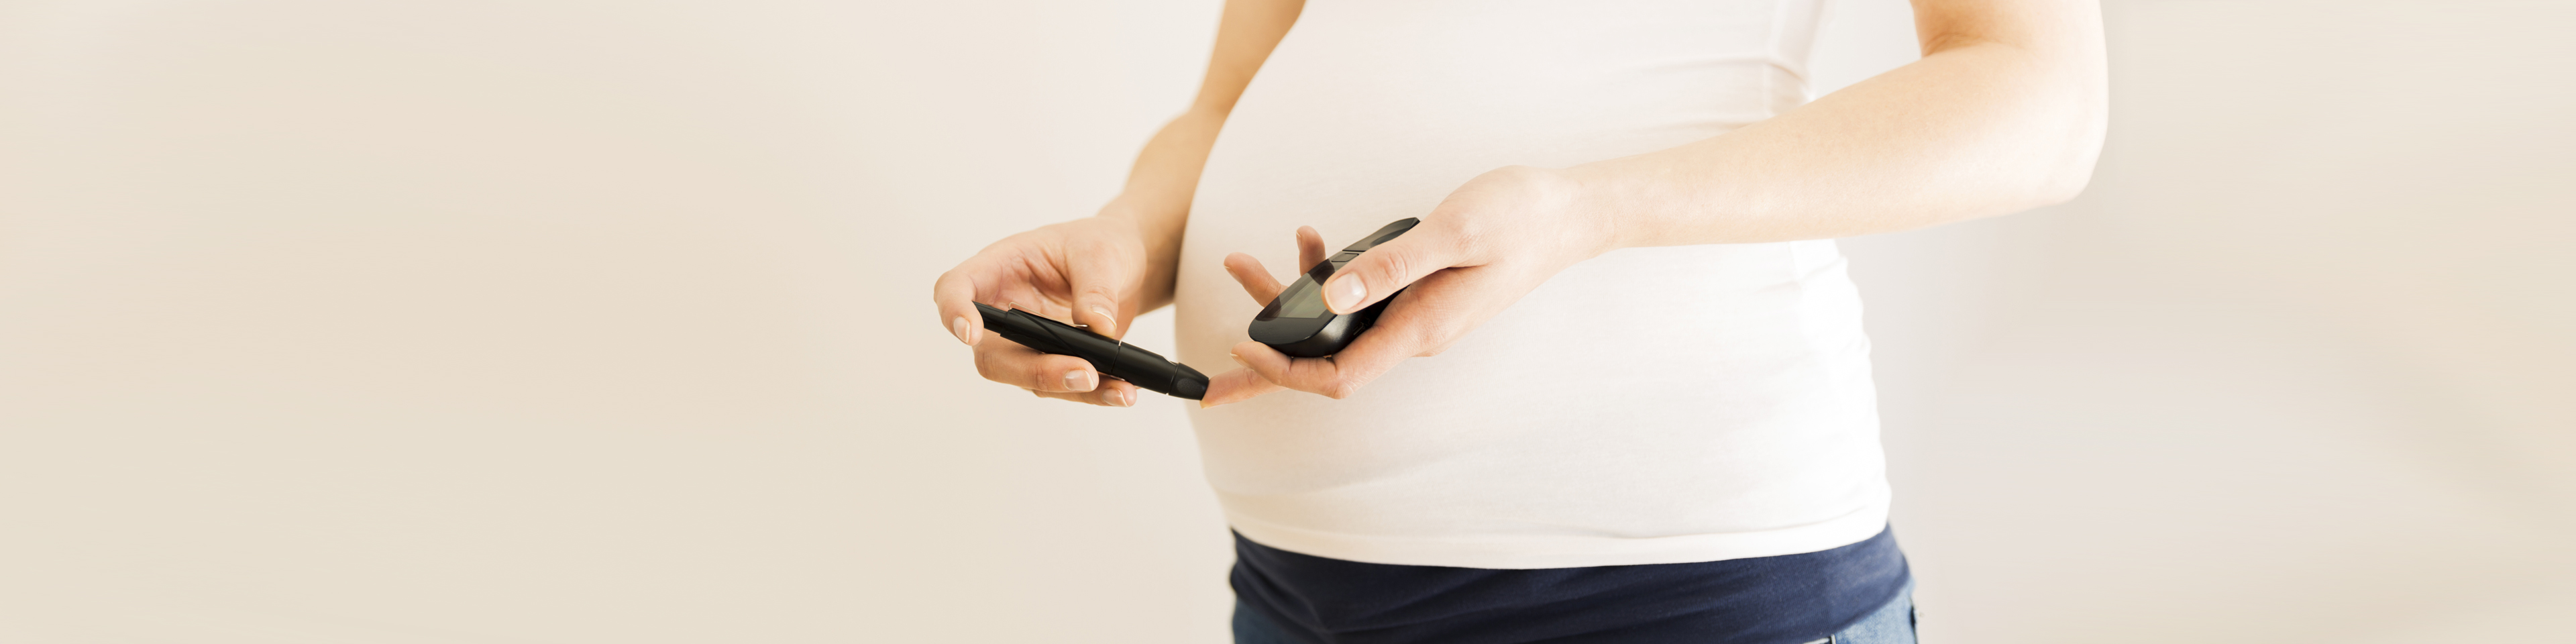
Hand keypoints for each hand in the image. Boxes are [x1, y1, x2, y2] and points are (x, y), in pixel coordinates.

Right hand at [932, 215, 1153, 406]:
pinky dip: (1095, 394)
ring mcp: (1022, 343)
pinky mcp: (1049, 363)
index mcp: (998, 268)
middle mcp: (1002, 310)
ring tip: (1119, 390)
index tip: (971, 333)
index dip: (954, 311)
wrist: (1124, 267)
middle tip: (1084, 373)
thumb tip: (1097, 326)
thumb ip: (1096, 288)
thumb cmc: (1098, 246)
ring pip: (1028, 379)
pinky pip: (1063, 387)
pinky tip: (1122, 391)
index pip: (956, 289)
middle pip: (991, 354)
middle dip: (1033, 370)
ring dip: (1072, 388)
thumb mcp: (1101, 253)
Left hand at [1200, 166, 1615, 405]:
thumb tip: (1331, 293)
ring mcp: (1415, 316)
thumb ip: (1392, 266)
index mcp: (1421, 328)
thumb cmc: (1520, 218)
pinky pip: (1359, 300)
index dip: (1286, 370)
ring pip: (1338, 326)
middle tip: (1215, 358)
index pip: (1340, 377)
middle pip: (1327, 360)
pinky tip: (1310, 242)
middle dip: (1269, 350)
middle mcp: (1414, 332)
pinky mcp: (1417, 295)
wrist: (1569, 214)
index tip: (1244, 346)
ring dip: (1288, 302)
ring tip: (1241, 265)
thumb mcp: (1455, 233)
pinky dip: (1326, 275)